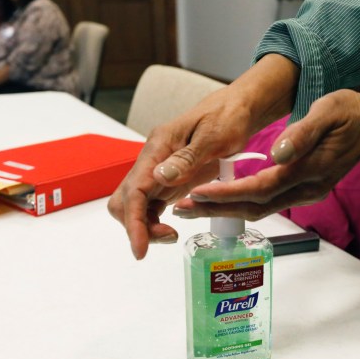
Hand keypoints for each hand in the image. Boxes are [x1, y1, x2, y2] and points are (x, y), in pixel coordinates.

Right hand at [108, 54, 298, 258]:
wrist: (235, 109)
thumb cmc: (227, 119)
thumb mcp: (213, 137)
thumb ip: (185, 158)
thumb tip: (159, 177)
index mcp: (158, 147)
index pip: (134, 191)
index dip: (134, 222)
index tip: (140, 249)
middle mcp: (151, 161)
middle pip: (124, 201)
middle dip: (137, 226)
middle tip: (168, 237)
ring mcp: (157, 172)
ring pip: (135, 207)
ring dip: (146, 227)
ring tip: (172, 235)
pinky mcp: (166, 181)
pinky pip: (150, 207)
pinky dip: (155, 222)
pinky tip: (173, 227)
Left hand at [172, 90, 359, 220]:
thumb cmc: (350, 113)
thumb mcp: (329, 111)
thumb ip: (303, 133)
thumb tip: (278, 153)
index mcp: (308, 170)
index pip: (261, 188)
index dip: (228, 193)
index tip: (198, 192)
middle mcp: (306, 189)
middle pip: (254, 207)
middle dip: (216, 209)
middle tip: (181, 209)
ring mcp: (305, 194)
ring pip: (258, 209)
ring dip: (223, 211)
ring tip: (190, 208)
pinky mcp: (302, 192)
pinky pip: (265, 204)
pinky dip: (239, 205)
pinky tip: (218, 200)